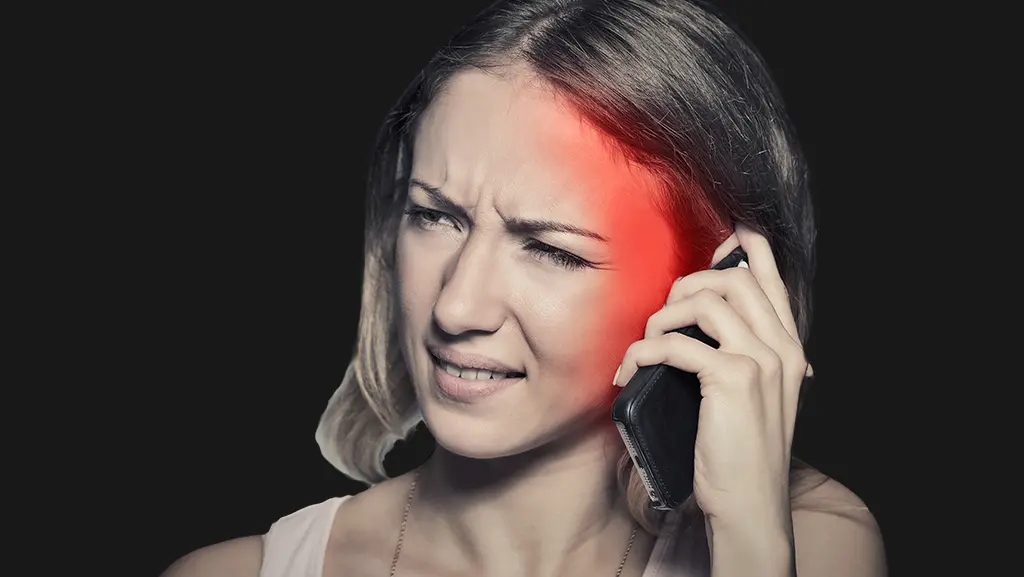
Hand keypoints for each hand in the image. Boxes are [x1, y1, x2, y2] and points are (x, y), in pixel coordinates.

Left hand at [613, 224, 809, 527]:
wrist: (750, 505)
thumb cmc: (739, 453)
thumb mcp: (752, 398)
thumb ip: (739, 355)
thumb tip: (696, 322)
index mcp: (788, 349)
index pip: (773, 281)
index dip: (750, 250)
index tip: (730, 234)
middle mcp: (781, 348)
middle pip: (732, 279)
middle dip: (686, 286)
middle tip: (661, 321)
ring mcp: (761, 361)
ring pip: (704, 301)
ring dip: (661, 319)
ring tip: (645, 349)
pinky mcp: (733, 380)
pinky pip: (675, 344)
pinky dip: (642, 352)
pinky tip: (630, 372)